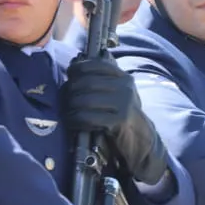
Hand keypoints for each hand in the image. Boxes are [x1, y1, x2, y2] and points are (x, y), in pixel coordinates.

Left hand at [62, 57, 167, 184]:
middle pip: (88, 82)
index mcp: (123, 77)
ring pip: (86, 100)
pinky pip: (89, 118)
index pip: (96, 65)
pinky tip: (73, 122)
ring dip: (70, 107)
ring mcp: (124, 103)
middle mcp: (125, 87)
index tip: (69, 74)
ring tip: (66, 112)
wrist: (140, 139)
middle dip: (70, 90)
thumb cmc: (121, 114)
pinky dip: (76, 120)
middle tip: (64, 98)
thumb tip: (73, 70)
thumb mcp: (117, 93)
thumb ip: (101, 81)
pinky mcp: (120, 120)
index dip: (79, 68)